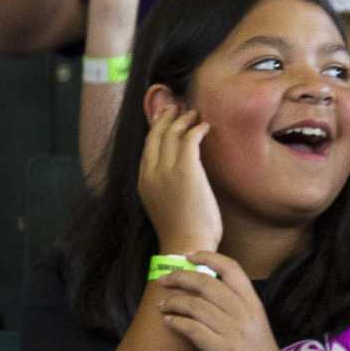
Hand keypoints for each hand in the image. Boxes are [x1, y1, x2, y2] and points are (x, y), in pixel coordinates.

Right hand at [138, 106, 221, 254]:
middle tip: (178, 106)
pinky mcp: (186, 171)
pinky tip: (205, 126)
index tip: (165, 117)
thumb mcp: (165, 204)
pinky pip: (189, 140)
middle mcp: (151, 172)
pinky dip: (197, 129)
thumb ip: (166, 186)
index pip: (147, 146)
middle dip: (166, 117)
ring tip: (194, 113)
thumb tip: (180, 176)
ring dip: (184, 119)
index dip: (156, 128)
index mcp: (143, 181)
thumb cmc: (182, 230)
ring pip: (171, 134)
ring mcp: (167, 171)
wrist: (185, 244)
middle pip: (155, 134)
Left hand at [154, 253, 293, 350]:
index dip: (208, 257)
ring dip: (173, 302)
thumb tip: (206, 299)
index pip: (232, 268)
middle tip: (165, 280)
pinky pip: (192, 329)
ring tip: (163, 305)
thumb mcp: (254, 327)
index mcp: (254, 303)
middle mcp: (244, 313)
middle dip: (180, 277)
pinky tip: (169, 323)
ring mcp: (233, 331)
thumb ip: (235, 311)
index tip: (190, 255)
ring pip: (195, 305)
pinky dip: (176, 322)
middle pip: (207, 283)